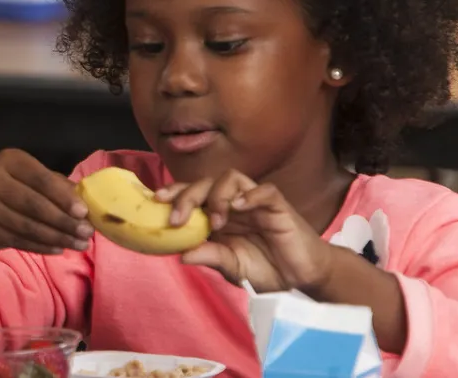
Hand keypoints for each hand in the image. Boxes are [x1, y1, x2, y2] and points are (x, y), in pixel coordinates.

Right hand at [0, 149, 90, 255]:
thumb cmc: (17, 191)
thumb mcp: (35, 181)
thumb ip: (59, 187)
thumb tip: (85, 205)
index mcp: (9, 160)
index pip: (41, 179)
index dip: (63, 197)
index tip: (84, 213)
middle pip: (33, 204)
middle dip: (63, 221)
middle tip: (86, 233)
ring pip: (27, 226)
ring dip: (57, 238)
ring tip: (78, 245)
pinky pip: (18, 241)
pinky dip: (41, 247)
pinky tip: (58, 249)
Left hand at [160, 172, 336, 291]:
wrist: (302, 279)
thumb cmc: (267, 270)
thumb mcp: (232, 268)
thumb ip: (211, 257)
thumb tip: (181, 255)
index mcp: (217, 216)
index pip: (192, 194)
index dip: (173, 193)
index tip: (155, 202)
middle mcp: (233, 204)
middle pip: (205, 183)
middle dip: (186, 195)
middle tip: (178, 219)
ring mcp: (255, 203)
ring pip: (231, 178)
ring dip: (216, 196)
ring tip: (215, 222)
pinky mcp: (278, 207)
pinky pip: (264, 190)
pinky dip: (249, 195)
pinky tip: (238, 207)